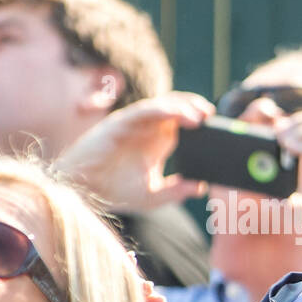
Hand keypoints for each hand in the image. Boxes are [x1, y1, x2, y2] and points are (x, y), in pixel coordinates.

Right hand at [55, 92, 211, 210]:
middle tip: (212, 115)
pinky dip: (162, 110)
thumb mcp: (152, 196)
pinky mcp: (121, 123)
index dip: (200, 120)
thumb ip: (176, 191)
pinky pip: (145, 110)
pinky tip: (177, 114)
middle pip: (176, 108)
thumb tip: (202, 187)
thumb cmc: (114, 191)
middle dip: (195, 108)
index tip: (217, 126)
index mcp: (158, 142)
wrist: (84, 191)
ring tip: (200, 115)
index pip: (183, 123)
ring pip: (163, 106)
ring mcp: (135, 124)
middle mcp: (148, 129)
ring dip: (182, 107)